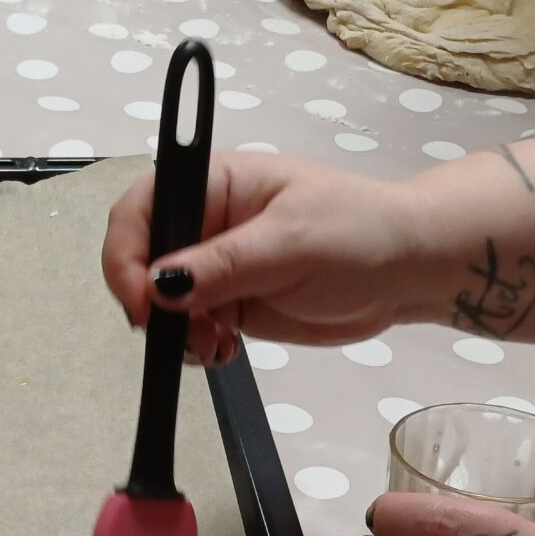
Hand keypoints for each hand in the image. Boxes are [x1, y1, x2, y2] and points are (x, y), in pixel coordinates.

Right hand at [101, 153, 425, 362]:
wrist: (409, 271)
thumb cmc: (360, 233)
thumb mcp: (291, 242)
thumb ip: (224, 264)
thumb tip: (158, 285)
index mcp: (212, 184)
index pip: (141, 208)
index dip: (125, 252)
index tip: (139, 300)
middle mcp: (203, 223)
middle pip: (140, 259)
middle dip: (149, 302)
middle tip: (180, 333)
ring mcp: (213, 266)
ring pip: (159, 302)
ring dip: (175, 331)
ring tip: (214, 346)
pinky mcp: (227, 303)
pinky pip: (186, 327)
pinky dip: (194, 345)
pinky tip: (224, 351)